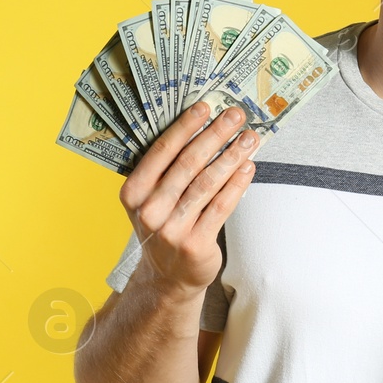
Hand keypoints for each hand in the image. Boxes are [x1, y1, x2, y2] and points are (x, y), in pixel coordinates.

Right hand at [118, 102, 257, 295]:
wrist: (167, 276)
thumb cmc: (165, 225)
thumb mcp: (153, 199)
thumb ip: (169, 170)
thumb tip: (203, 126)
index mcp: (133, 193)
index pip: (161, 152)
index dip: (185, 127)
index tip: (206, 106)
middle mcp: (148, 211)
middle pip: (188, 164)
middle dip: (215, 135)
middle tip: (235, 115)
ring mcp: (171, 230)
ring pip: (207, 183)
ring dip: (232, 156)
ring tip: (250, 138)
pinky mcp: (195, 244)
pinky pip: (221, 206)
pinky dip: (237, 184)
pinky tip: (249, 167)